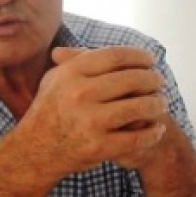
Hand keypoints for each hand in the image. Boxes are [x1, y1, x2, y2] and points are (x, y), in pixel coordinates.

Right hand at [17, 46, 168, 176]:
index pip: (116, 56)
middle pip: (132, 79)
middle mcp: (81, 93)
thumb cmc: (48, 110)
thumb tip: (97, 45)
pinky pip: (137, 137)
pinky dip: (153, 132)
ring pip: (139, 106)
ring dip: (156, 104)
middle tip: (159, 81)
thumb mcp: (54, 79)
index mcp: (72, 73)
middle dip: (152, 79)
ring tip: (161, 103)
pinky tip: (157, 128)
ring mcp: (91, 121)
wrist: (34, 151)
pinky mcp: (99, 146)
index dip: (139, 56)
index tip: (150, 59)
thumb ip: (76, 61)